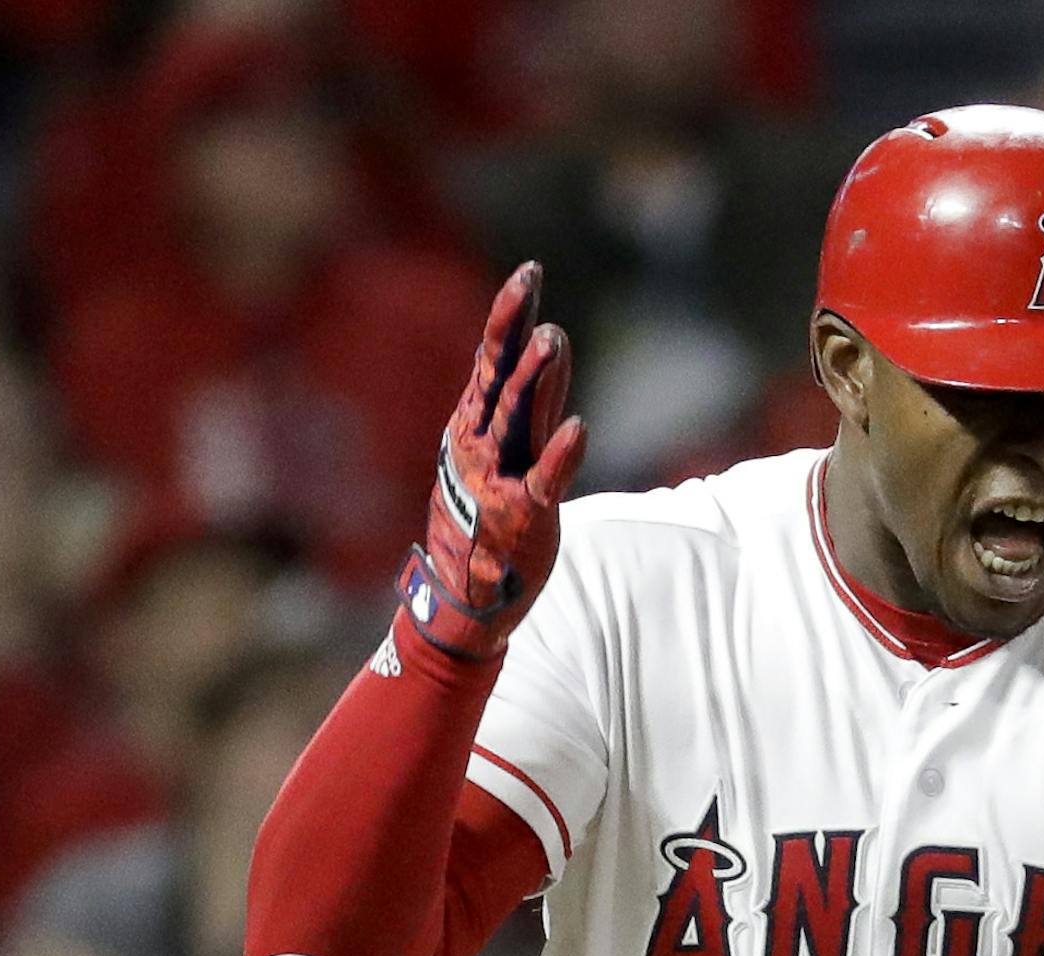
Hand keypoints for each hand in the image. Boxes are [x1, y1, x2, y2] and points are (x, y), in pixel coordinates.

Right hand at [403, 261, 586, 661]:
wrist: (464, 597)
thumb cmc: (486, 519)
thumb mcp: (502, 450)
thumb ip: (531, 400)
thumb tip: (552, 344)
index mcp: (473, 424)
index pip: (491, 357)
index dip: (509, 314)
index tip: (529, 271)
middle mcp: (480, 443)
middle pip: (499, 375)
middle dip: (514, 329)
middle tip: (532, 285)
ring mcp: (497, 478)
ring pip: (516, 419)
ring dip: (534, 379)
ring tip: (553, 340)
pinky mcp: (522, 515)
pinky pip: (543, 482)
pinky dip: (560, 456)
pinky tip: (578, 429)